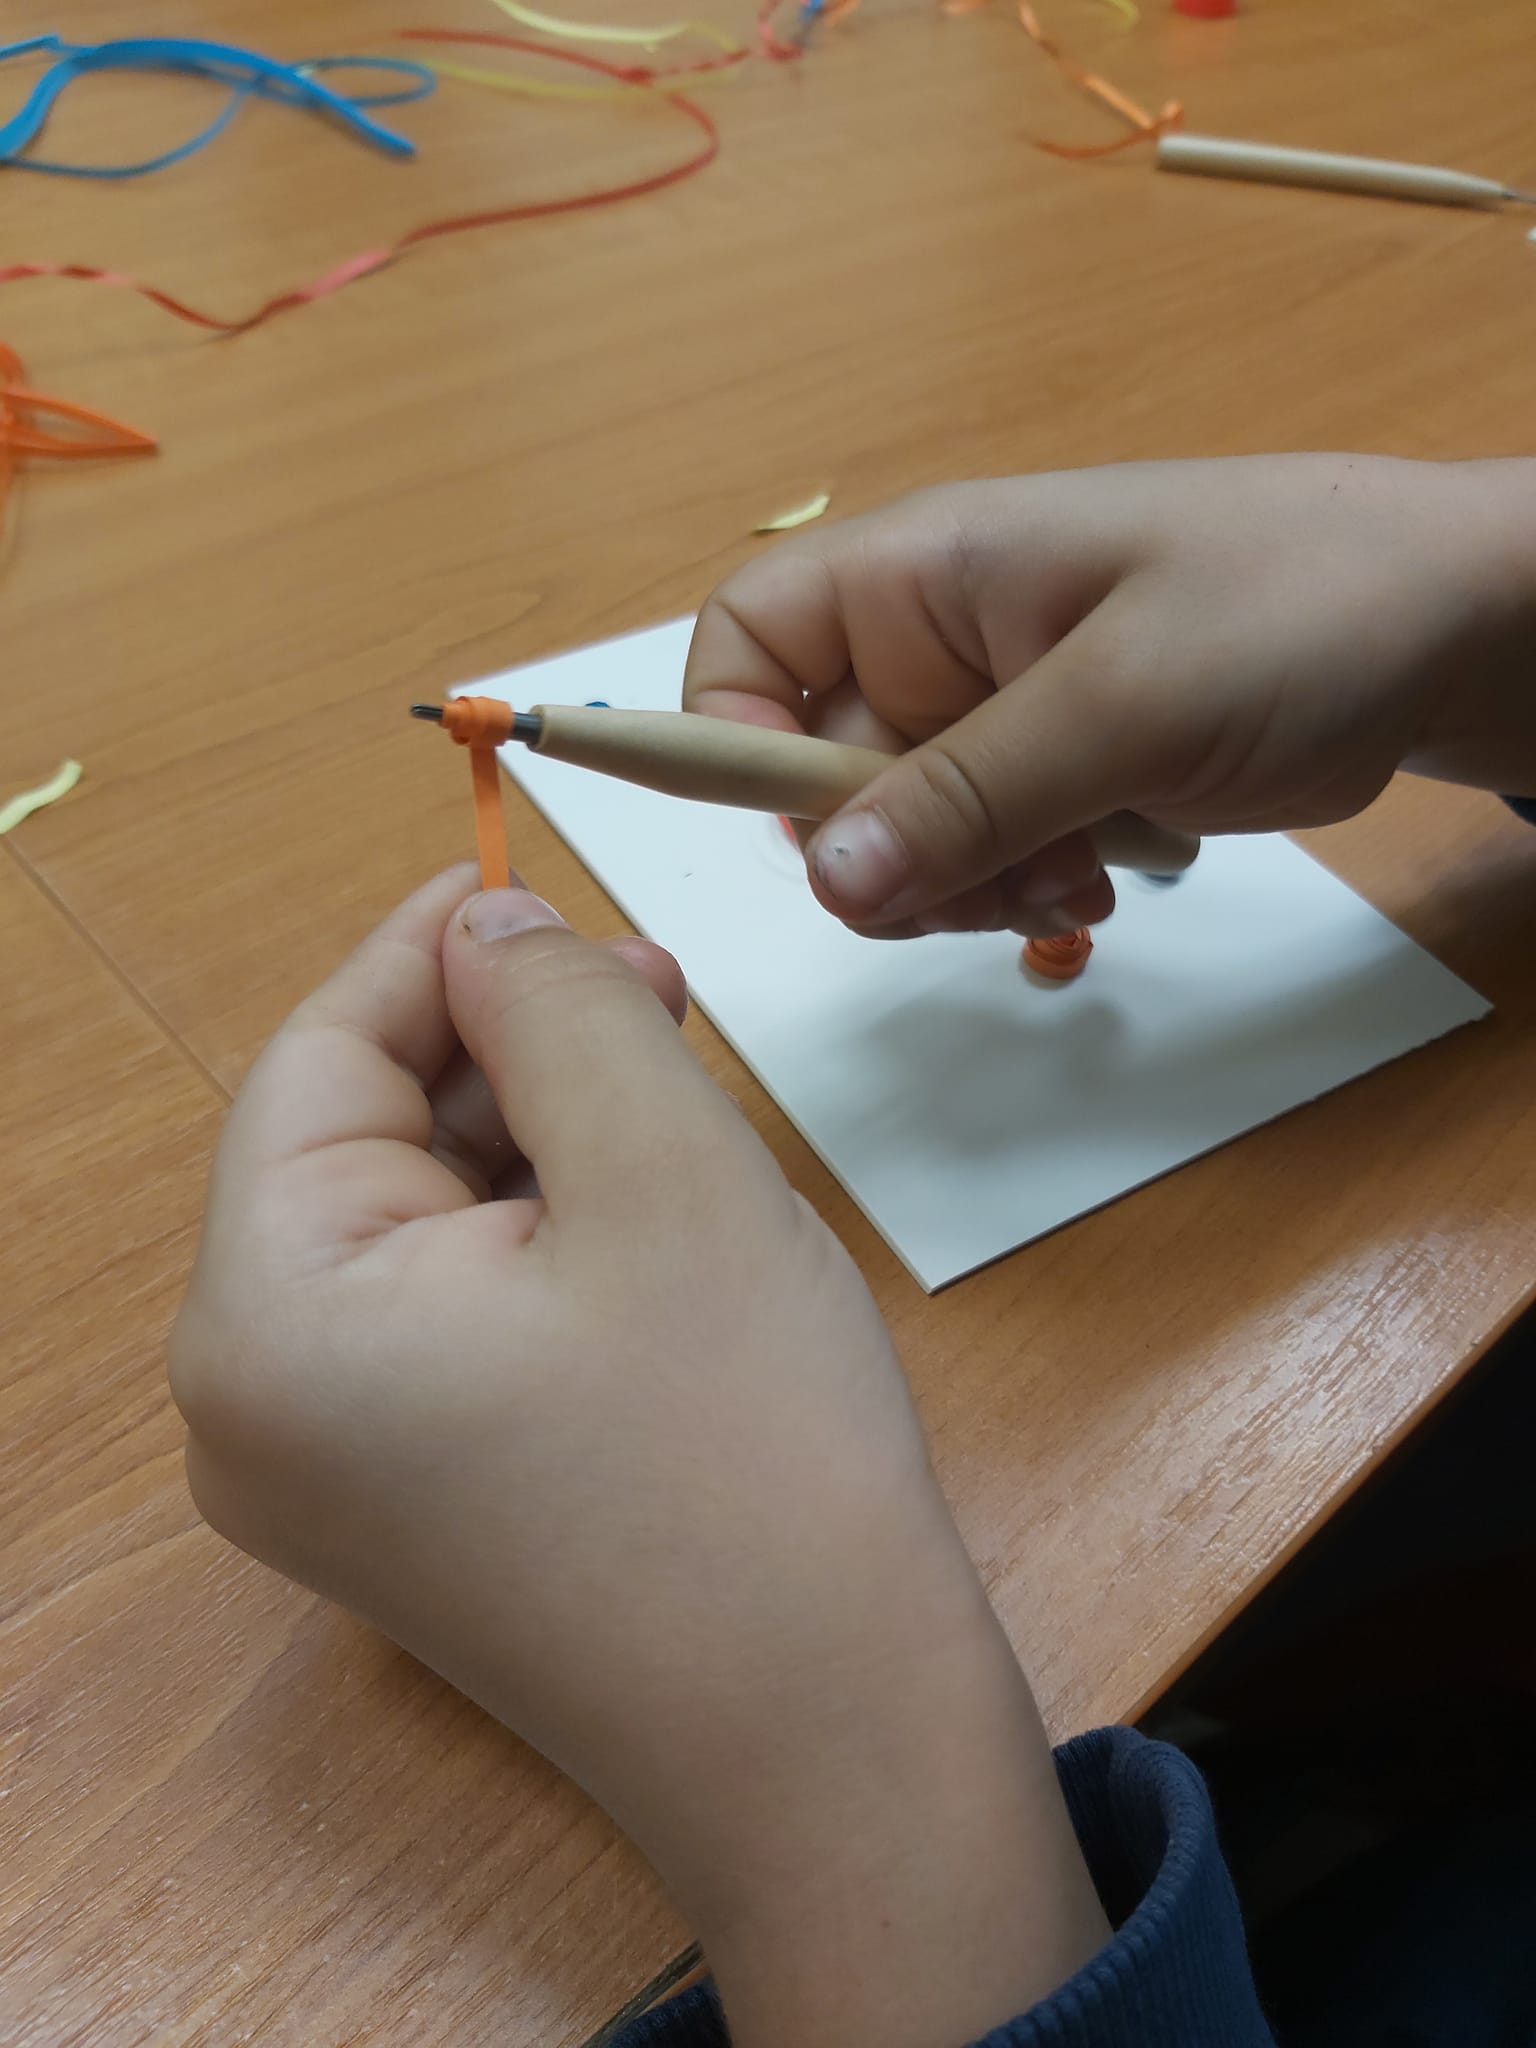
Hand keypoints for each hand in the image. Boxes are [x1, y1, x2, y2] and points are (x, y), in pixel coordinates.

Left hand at [170, 867, 1106, 2047]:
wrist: (837, 1749)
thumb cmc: (749, 1449)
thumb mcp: (661, 1170)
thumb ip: (556, 1009)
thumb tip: (485, 926)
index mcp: (265, 1320)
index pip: (318, 1061)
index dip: (432, 948)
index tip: (538, 871)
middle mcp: (252, 1410)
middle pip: (363, 1145)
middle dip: (505, 1048)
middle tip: (657, 991)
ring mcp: (329, 1477)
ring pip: (421, 1226)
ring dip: (538, 1139)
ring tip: (675, 1098)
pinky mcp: (414, 1509)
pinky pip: (453, 1317)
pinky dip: (542, 1238)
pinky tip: (653, 1215)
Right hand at [685, 455, 1535, 937]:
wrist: (1448, 628)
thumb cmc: (1294, 608)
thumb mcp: (1123, 701)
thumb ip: (970, 792)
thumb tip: (829, 882)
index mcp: (926, 575)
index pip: (750, 638)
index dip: (735, 735)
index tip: (810, 836)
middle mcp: (941, 643)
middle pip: (820, 769)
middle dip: (891, 853)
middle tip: (997, 887)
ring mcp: (1000, 714)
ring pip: (903, 835)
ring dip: (967, 887)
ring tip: (1077, 884)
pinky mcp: (1058, 774)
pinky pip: (982, 855)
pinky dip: (1020, 892)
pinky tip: (1099, 892)